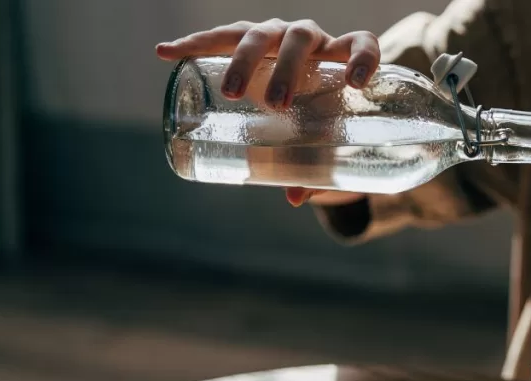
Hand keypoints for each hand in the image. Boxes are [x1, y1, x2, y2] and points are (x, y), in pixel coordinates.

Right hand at [156, 19, 378, 207]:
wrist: (308, 100)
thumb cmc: (325, 123)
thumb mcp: (327, 147)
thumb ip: (319, 171)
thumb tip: (295, 197)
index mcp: (342, 58)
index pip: (362, 46)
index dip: (364, 59)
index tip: (357, 82)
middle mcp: (312, 40)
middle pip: (300, 38)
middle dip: (287, 68)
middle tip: (278, 104)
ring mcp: (278, 35)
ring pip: (259, 34)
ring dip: (243, 59)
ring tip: (231, 90)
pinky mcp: (248, 40)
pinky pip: (221, 38)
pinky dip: (194, 44)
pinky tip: (167, 52)